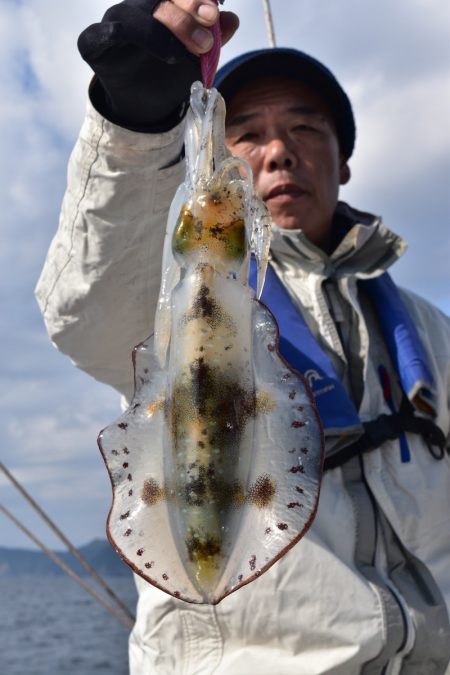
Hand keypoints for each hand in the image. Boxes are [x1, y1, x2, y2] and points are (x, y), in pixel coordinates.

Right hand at [78, 0, 238, 130]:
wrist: (145, 109)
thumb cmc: (169, 77)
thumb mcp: (197, 60)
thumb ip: (213, 39)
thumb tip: (233, 19)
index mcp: (160, 6)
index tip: (215, 14)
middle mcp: (135, 8)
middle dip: (187, 10)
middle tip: (209, 30)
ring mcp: (113, 22)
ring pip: (136, 12)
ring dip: (168, 27)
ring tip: (192, 51)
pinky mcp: (93, 43)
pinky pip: (105, 32)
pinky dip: (121, 32)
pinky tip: (138, 41)